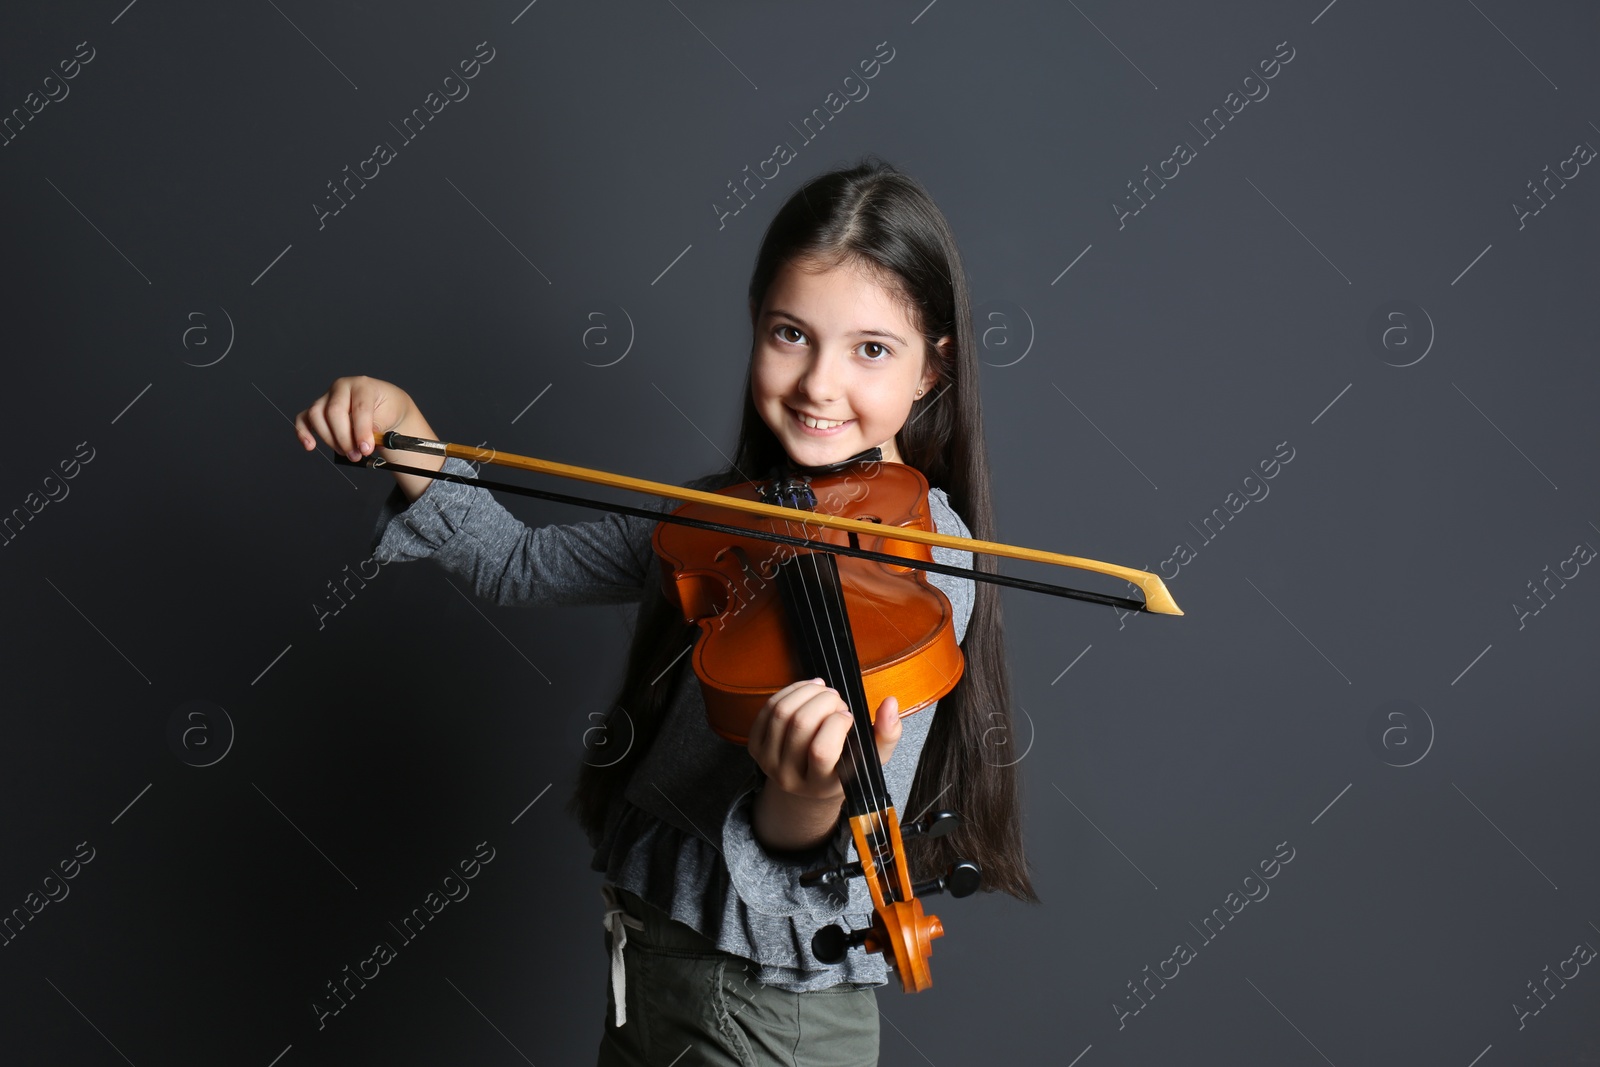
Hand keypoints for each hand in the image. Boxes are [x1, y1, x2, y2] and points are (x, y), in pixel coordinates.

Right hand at [293, 375, 415, 460]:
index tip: (366, 449)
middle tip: (356, 455)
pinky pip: (303, 419)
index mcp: (363, 385)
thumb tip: (364, 441)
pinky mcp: (318, 408)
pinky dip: (303, 433)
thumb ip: (378, 427)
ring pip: (316, 415)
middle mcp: (342, 387)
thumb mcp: (392, 415)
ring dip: (330, 439)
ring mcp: (327, 397)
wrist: (385, 406)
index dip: (362, 430)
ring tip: (346, 453)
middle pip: (334, 411)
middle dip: (344, 439)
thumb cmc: (388, 409)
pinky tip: (310, 446)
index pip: (359, 407)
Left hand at [746, 678, 901, 804]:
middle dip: (823, 701)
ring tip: (824, 691)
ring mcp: (768, 763)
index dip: (836, 724)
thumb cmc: (846, 767)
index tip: (848, 716)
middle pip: (800, 725)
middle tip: (837, 700)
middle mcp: (790, 778)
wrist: (810, 782)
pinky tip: (807, 690)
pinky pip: (768, 710)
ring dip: (806, 692)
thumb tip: (890, 703)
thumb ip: (887, 734)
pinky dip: (789, 692)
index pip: (821, 751)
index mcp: (820, 785)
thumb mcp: (871, 759)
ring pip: (782, 713)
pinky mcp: (755, 747)